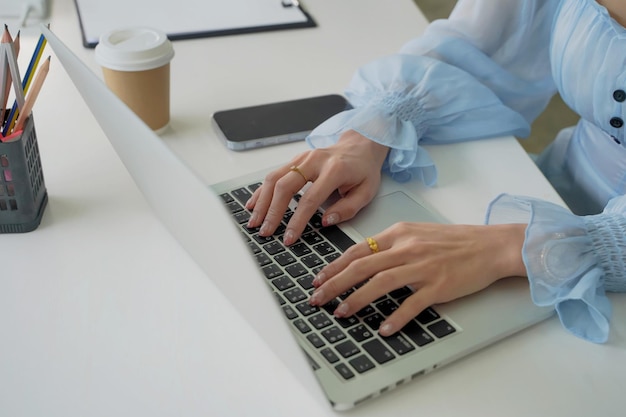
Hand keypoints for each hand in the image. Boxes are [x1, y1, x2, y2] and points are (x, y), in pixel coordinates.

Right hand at [245, 130, 388, 244]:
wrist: (360, 145)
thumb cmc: (363, 170)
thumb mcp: (366, 192)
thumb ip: (347, 209)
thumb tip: (325, 221)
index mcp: (334, 170)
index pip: (310, 199)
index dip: (297, 220)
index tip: (289, 237)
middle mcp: (314, 161)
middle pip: (285, 186)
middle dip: (272, 212)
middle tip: (266, 231)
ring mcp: (302, 158)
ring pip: (274, 178)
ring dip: (262, 202)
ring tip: (255, 222)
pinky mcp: (295, 159)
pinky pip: (273, 174)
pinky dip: (261, 190)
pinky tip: (253, 204)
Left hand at [309, 222, 526, 335]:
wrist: (490, 245)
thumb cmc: (454, 240)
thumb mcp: (417, 233)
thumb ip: (391, 244)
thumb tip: (364, 260)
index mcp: (399, 233)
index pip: (358, 249)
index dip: (334, 265)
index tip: (318, 278)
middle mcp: (407, 248)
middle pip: (362, 266)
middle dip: (334, 283)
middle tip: (317, 298)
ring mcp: (423, 267)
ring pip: (381, 282)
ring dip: (357, 298)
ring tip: (341, 312)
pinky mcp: (439, 285)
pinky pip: (412, 303)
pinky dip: (397, 317)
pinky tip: (384, 328)